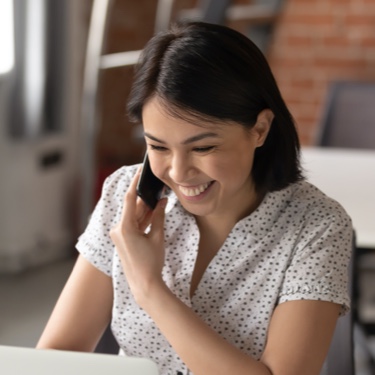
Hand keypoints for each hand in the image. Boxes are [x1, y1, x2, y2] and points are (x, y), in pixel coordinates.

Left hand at [109, 167, 167, 305]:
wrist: (144, 284)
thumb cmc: (151, 263)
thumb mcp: (157, 237)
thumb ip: (158, 217)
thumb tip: (161, 201)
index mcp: (124, 228)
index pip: (129, 199)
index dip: (135, 184)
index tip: (140, 172)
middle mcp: (117, 229)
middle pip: (132, 207)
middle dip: (144, 198)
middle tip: (156, 187)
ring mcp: (118, 235)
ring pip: (132, 216)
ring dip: (144, 209)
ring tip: (157, 199)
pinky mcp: (122, 239)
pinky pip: (132, 224)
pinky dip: (141, 218)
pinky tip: (152, 211)